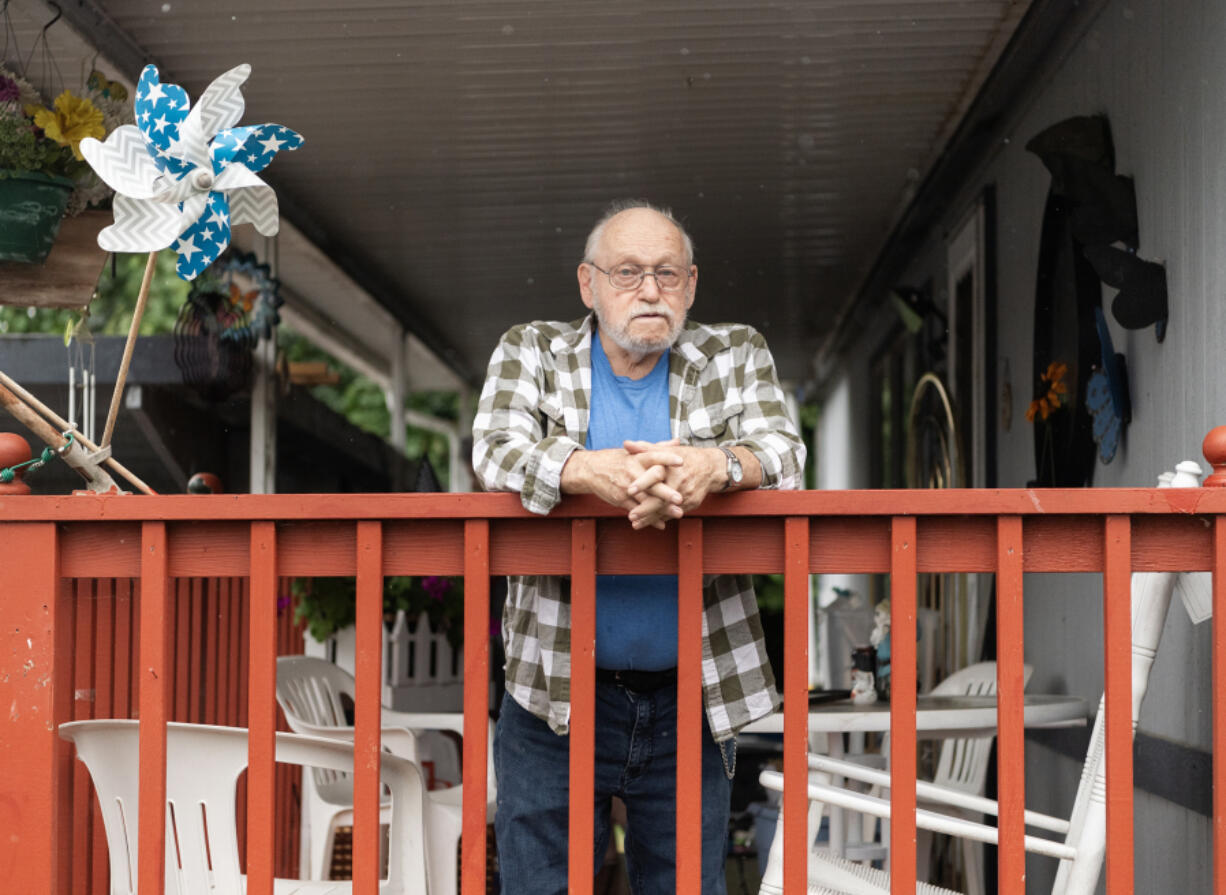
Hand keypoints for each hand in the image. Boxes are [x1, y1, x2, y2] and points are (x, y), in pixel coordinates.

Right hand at [560, 446, 684, 528]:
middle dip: (666, 492)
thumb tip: (678, 442)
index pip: (654, 456)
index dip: (667, 458)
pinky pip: (636, 510)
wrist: (591, 470)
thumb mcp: (634, 451)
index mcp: (637, 458)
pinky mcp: (620, 499)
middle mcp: (632, 472)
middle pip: (651, 483)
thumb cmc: (617, 459)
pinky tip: (662, 524)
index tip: (681, 461)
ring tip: (678, 513)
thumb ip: (657, 448)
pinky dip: (649, 519)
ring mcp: (626, 487)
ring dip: (662, 509)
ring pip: (645, 500)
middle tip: (680, 498)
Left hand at [623, 439, 723, 528]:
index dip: (642, 483)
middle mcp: (680, 481)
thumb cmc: (687, 457)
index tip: (629, 490)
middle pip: (661, 498)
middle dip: (645, 509)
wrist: (712, 468)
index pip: (655, 475)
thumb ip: (646, 448)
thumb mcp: (668, 450)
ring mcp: (687, 494)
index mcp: (672, 467)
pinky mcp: (691, 503)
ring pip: (666, 509)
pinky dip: (661, 519)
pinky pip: (674, 513)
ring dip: (651, 518)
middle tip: (631, 516)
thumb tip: (626, 444)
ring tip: (636, 524)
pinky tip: (649, 523)